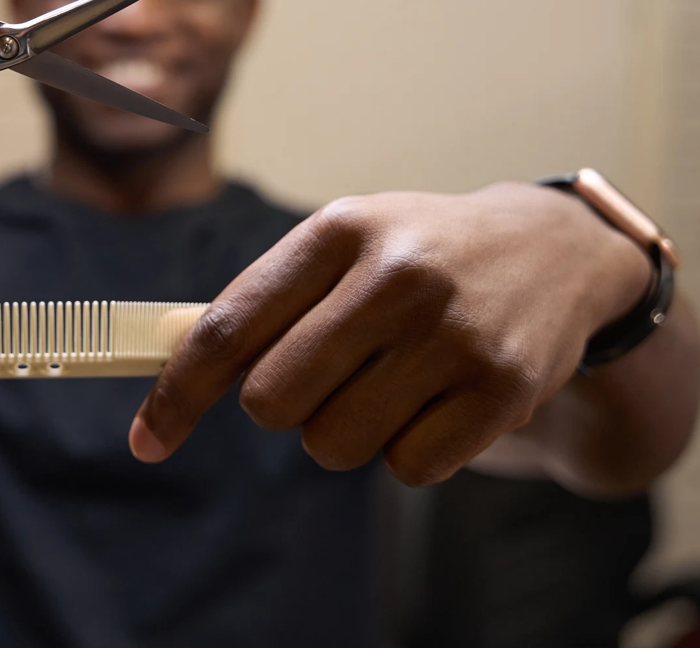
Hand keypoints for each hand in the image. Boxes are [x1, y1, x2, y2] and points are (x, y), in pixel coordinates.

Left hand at [128, 182, 651, 484]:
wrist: (553, 252)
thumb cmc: (418, 255)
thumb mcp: (344, 244)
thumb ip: (266, 300)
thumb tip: (174, 363)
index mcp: (338, 231)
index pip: (228, 327)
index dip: (177, 393)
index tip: (146, 441)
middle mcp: (395, 274)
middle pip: (272, 402)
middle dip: (281, 407)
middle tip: (323, 378)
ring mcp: (452, 333)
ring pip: (333, 444)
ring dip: (344, 431)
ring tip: (389, 382)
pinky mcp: (502, 389)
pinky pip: (406, 469)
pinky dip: (407, 451)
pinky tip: (436, 401)